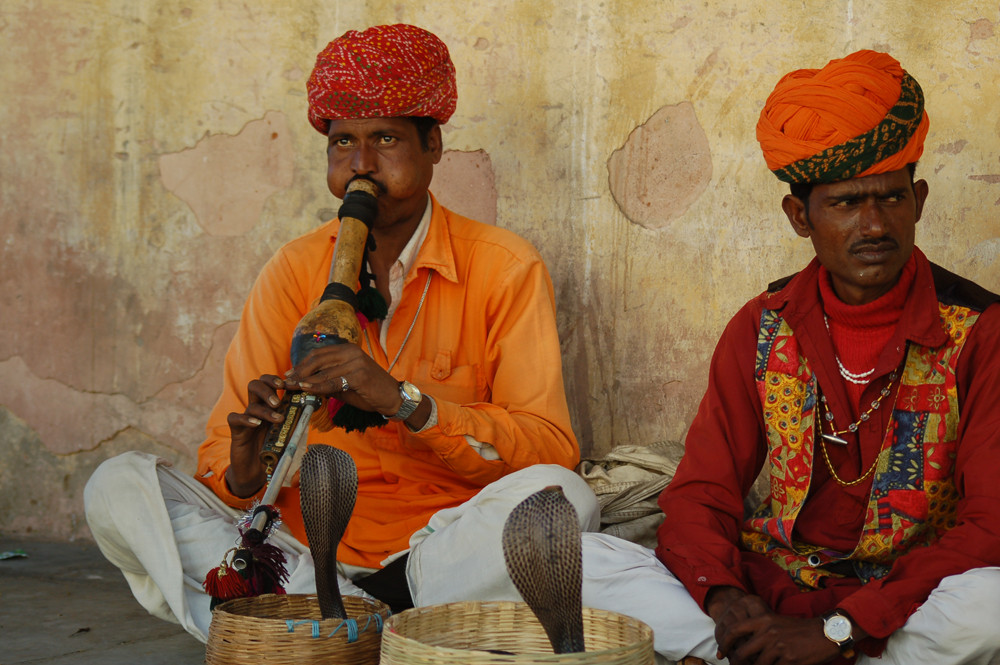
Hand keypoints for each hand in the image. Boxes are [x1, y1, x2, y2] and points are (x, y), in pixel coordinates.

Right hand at [225, 374, 286, 497]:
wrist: (256, 472)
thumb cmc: (274, 452)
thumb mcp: (288, 435)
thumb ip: (296, 422)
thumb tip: (311, 409)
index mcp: (270, 407)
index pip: (271, 385)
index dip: (281, 381)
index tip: (294, 384)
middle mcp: (257, 409)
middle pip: (256, 384)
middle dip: (268, 386)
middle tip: (280, 397)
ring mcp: (246, 419)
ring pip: (250, 402)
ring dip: (265, 407)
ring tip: (278, 418)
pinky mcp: (236, 431)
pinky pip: (235, 418)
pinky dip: (246, 419)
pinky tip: (257, 424)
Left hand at [285, 344, 402, 416]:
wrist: (393, 398)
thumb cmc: (370, 391)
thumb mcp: (346, 383)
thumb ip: (328, 380)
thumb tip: (306, 384)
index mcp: (348, 349)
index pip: (318, 354)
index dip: (301, 364)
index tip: (289, 374)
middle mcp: (351, 352)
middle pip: (317, 359)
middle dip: (299, 371)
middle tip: (286, 382)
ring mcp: (356, 362)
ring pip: (322, 371)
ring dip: (304, 380)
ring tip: (291, 387)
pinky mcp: (359, 375)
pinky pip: (332, 382)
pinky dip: (316, 386)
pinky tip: (305, 389)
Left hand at [722, 614, 838, 664]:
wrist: (826, 633)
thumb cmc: (799, 629)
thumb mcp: (776, 623)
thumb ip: (760, 632)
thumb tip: (743, 646)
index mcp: (763, 621)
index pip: (734, 630)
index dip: (724, 644)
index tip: (721, 653)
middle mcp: (768, 633)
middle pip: (742, 653)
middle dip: (736, 663)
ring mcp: (779, 647)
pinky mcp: (790, 660)